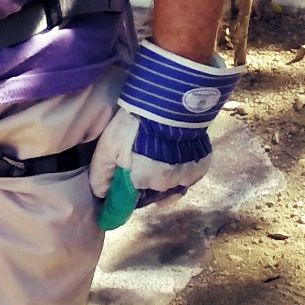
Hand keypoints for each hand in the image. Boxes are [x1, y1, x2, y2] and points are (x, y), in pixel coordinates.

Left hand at [91, 40, 242, 228]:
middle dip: (146, 186)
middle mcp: (167, 186)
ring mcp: (187, 176)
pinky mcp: (202, 164)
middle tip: (141, 165)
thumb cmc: (133, 125)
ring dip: (166, 180)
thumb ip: (102, 174)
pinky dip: (183, 172)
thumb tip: (102, 195)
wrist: (168, 103)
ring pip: (174, 187)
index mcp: (143, 184)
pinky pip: (190, 176)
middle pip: (154, 194)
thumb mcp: (108, 147)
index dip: (128, 196)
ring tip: (159, 161)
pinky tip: (175, 157)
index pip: (133, 201)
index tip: (123, 190)